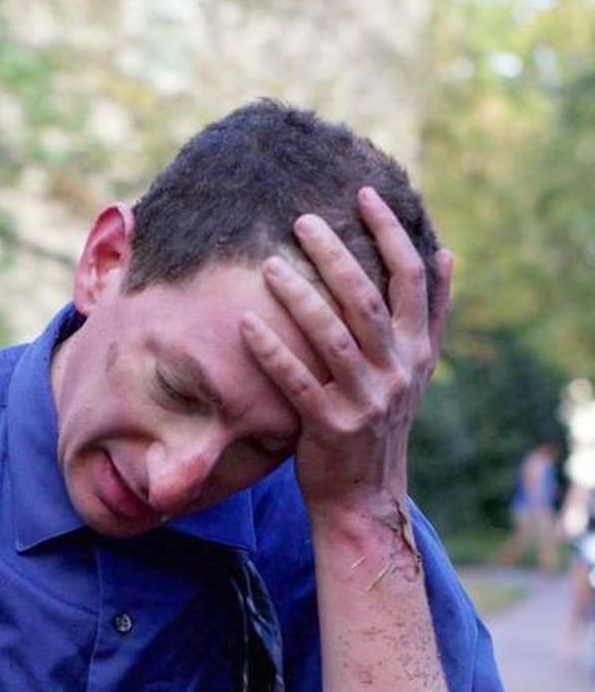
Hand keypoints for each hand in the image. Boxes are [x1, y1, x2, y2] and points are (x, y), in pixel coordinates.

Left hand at [240, 186, 452, 517]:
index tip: (363, 194)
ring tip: (269, 265)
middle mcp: (397, 371)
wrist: (364, 497)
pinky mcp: (330, 427)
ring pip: (332, 336)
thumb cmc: (379, 424)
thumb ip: (430, 316)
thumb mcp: (415, 371)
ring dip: (298, 296)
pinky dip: (271, 352)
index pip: (411, 277)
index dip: (390, 232)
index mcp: (417, 351)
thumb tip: (445, 254)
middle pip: (366, 298)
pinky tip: (245, 325)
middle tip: (302, 220)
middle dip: (334, 254)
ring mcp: (365, 400)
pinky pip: (296, 382)